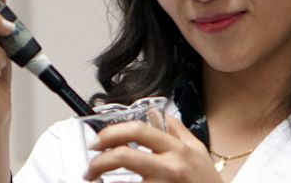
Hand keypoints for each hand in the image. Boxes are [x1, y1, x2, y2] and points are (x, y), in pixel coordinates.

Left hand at [84, 116, 223, 182]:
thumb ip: (178, 132)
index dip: (113, 132)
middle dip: (100, 157)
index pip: (139, 130)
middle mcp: (170, 167)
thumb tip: (159, 115)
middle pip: (124, 155)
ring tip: (94, 177)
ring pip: (122, 181)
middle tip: (91, 161)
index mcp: (178, 149)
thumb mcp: (198, 152)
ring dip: (102, 176)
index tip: (99, 139)